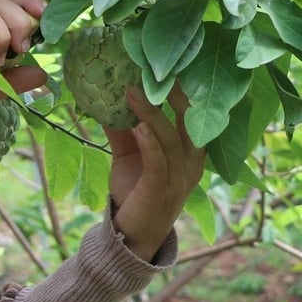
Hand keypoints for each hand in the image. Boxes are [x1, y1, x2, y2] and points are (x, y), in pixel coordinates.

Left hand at [106, 85, 205, 261]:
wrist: (131, 237)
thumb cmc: (135, 193)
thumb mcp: (130, 157)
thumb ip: (124, 130)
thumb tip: (107, 100)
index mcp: (190, 151)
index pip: (194, 115)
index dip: (184, 90)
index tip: (169, 64)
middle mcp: (192, 163)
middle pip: (191, 122)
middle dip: (176, 94)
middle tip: (156, 70)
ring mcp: (179, 178)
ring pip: (171, 139)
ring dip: (151, 113)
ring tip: (131, 92)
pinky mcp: (161, 190)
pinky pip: (159, 162)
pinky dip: (149, 143)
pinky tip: (138, 126)